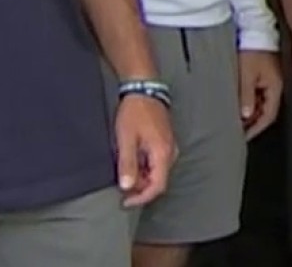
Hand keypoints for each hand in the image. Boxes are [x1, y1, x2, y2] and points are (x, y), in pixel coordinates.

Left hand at [114, 93, 177, 208]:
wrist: (144, 89)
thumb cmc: (135, 113)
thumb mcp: (126, 139)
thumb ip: (128, 164)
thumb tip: (127, 187)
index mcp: (163, 153)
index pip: (157, 186)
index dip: (141, 198)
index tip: (125, 201)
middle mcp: (171, 152)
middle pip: (159, 180)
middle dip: (140, 187)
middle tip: (121, 186)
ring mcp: (170, 146)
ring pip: (158, 171)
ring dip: (142, 177)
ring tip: (124, 171)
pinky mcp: (166, 141)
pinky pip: (158, 161)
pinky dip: (145, 167)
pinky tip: (133, 160)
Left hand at [238, 48, 283, 138]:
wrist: (255, 28)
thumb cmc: (251, 49)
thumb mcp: (246, 74)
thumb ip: (246, 96)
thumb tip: (245, 116)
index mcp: (275, 87)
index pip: (268, 116)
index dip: (256, 128)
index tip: (243, 138)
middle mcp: (276, 86)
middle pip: (266, 111)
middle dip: (252, 123)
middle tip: (237, 132)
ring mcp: (271, 80)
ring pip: (262, 104)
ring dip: (251, 113)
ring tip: (235, 121)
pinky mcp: (265, 75)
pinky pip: (259, 95)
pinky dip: (250, 103)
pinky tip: (239, 105)